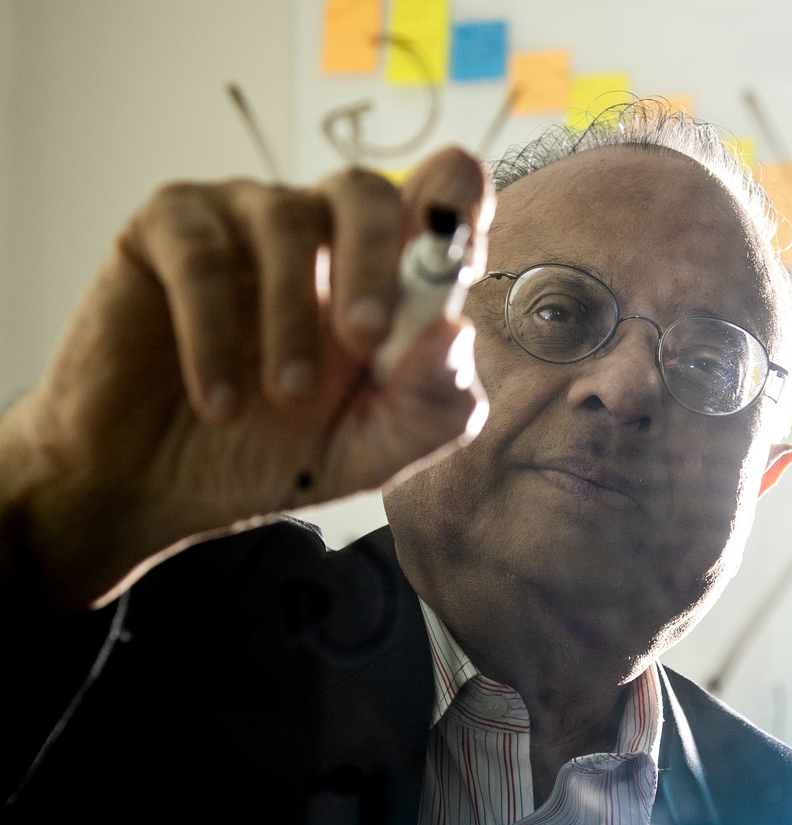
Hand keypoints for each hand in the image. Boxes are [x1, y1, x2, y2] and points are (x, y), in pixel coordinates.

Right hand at [0, 147, 492, 610]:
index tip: (457, 264)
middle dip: (376, 261)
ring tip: (285, 396)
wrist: (156, 488)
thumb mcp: (370, 451)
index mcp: (386, 273)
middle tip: (365, 338)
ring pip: (286, 223)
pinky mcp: (168, 230)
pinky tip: (222, 403)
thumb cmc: (273, 456)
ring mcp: (243, 220)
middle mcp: (320, 231)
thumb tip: (459, 334)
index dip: (458, 210)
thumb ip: (430, 405)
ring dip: (292, 319)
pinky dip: (215, 333)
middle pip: (365, 191)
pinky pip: (202, 255)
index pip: (440, 197)